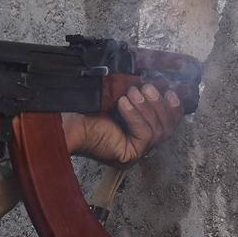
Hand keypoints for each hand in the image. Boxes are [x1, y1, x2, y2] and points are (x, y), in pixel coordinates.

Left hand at [63, 83, 182, 166]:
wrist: (66, 120)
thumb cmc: (86, 108)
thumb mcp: (118, 95)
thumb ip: (139, 91)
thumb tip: (161, 81)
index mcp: (136, 130)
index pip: (166, 122)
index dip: (172, 106)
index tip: (170, 89)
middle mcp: (138, 144)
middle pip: (166, 128)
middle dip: (158, 105)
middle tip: (145, 88)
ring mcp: (134, 152)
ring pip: (158, 131)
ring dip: (146, 108)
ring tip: (130, 94)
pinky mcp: (129, 155)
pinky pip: (145, 135)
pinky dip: (136, 117)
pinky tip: (123, 104)